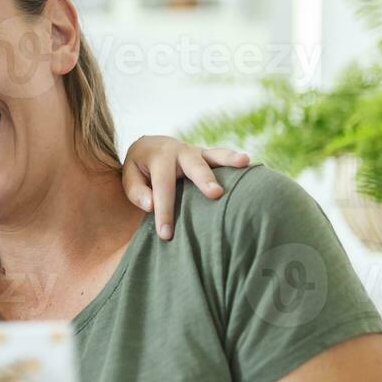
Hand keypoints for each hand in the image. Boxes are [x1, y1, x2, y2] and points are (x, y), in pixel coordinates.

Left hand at [121, 136, 249, 239]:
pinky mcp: (209, 156)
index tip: (166, 234)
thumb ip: (136, 191)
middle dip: (204, 179)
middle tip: (216, 193)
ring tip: (245, 161)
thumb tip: (150, 205)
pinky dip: (237, 159)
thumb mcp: (129, 177)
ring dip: (229, 159)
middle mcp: (180, 151)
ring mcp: (198, 152)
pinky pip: (224, 157)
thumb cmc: (141, 169)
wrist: (151, 146)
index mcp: (159, 157)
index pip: (163, 187)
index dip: (164, 211)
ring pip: (214, 155)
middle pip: (193, 165)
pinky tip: (252, 165)